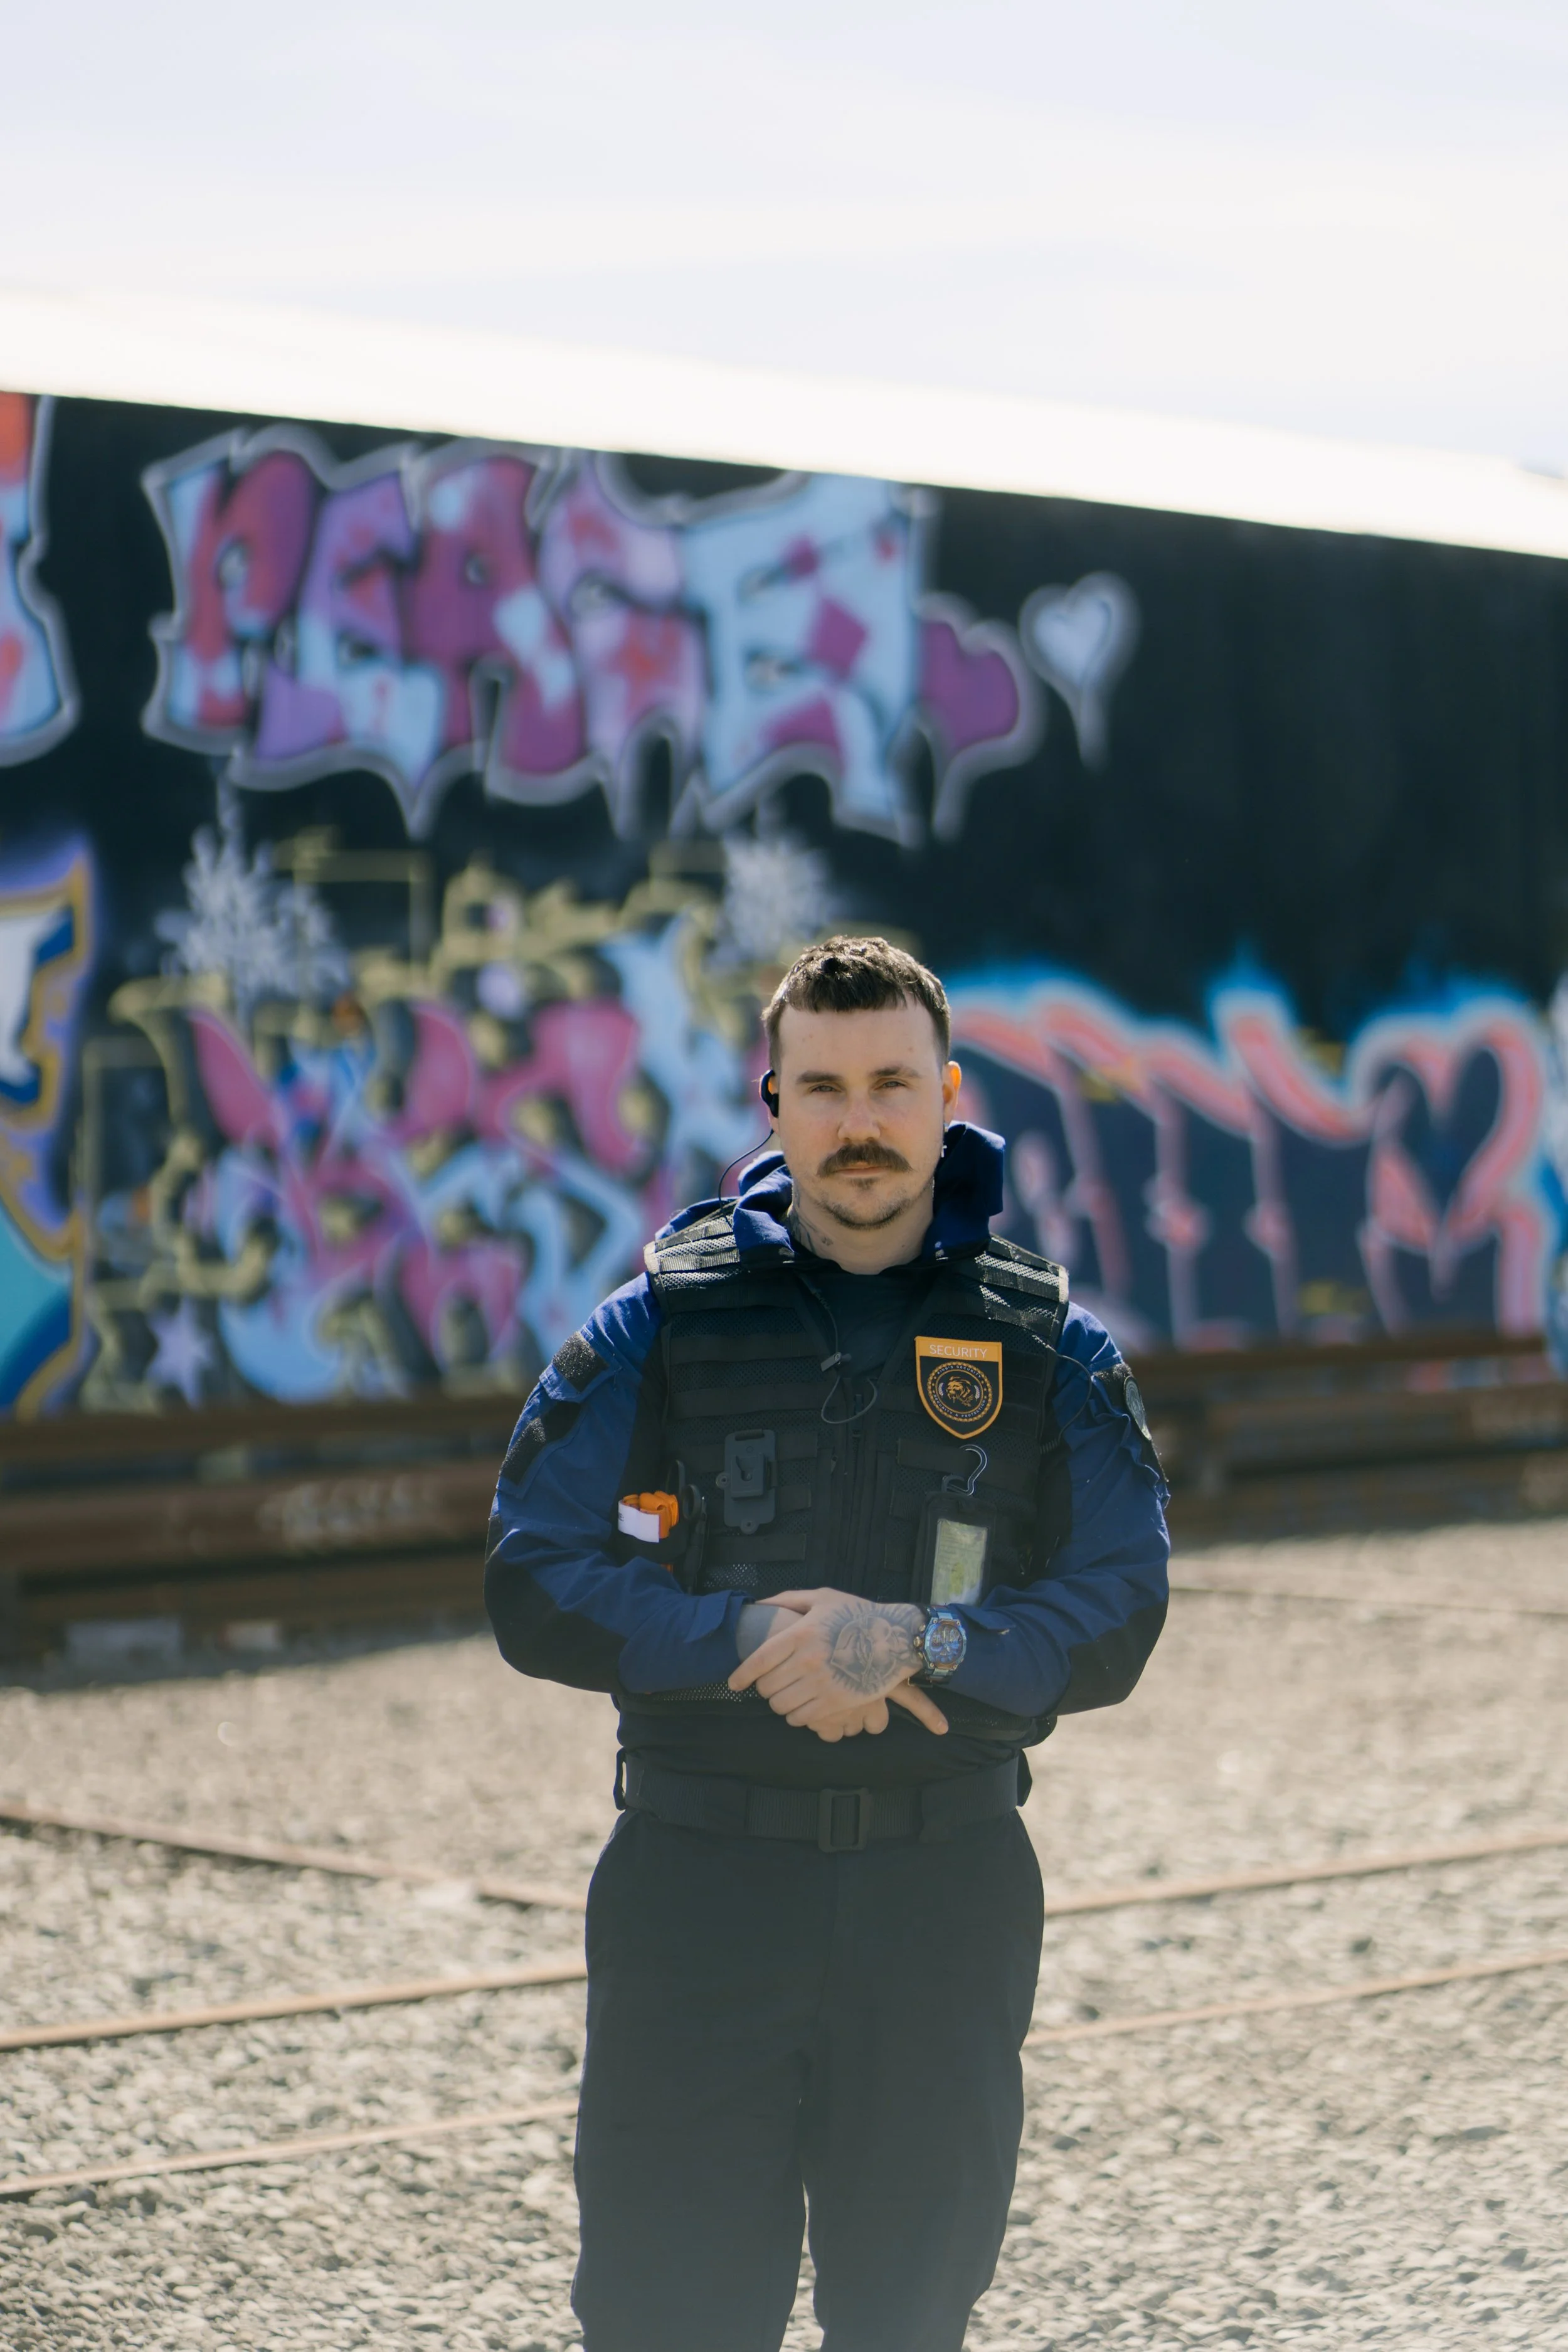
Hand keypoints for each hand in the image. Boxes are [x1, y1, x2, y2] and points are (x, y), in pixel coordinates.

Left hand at [729, 1588, 948, 1737]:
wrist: (896, 1637)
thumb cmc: (857, 1614)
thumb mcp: (823, 1598)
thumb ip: (788, 1599)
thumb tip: (758, 1605)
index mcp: (801, 1634)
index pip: (760, 1660)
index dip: (742, 1675)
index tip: (734, 1684)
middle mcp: (808, 1661)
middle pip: (768, 1687)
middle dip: (764, 1688)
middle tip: (770, 1684)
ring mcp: (822, 1684)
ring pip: (782, 1705)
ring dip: (779, 1703)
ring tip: (786, 1695)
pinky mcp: (836, 1702)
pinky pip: (802, 1718)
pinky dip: (796, 1716)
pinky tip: (802, 1706)